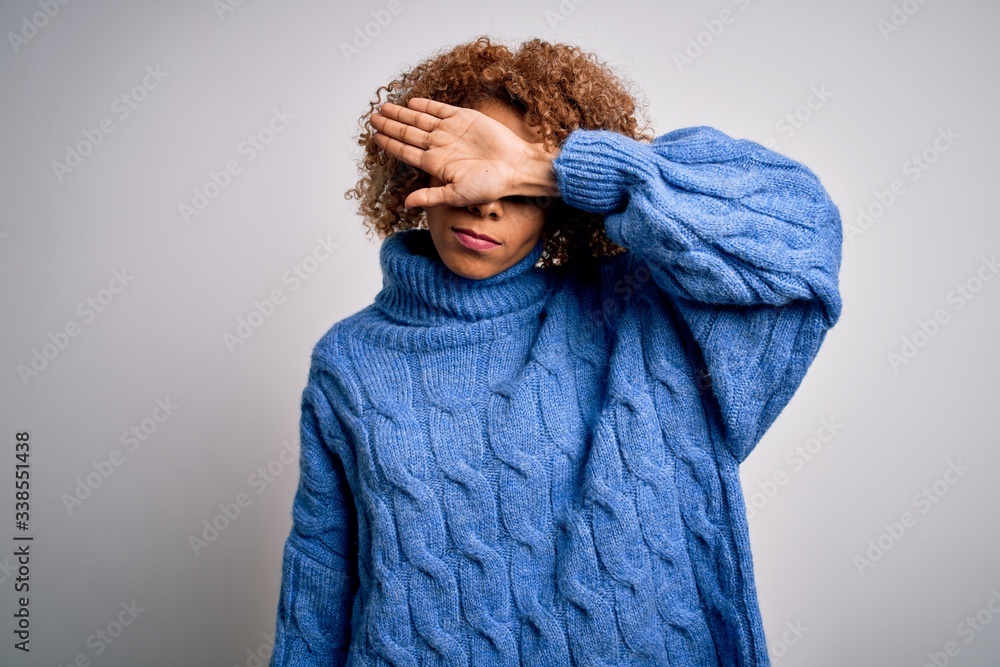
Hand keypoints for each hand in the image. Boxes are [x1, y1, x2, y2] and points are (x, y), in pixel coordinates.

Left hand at [370, 98, 556, 208]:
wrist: (516, 167)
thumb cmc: (490, 185)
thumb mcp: (456, 195)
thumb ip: (430, 197)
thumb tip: (405, 204)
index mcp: (435, 164)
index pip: (405, 151)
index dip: (389, 143)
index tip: (375, 136)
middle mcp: (440, 146)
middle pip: (408, 132)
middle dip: (389, 124)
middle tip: (373, 117)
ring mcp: (451, 131)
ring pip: (419, 119)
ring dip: (401, 113)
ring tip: (384, 107)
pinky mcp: (464, 118)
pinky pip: (440, 109)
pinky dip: (425, 105)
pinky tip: (410, 102)